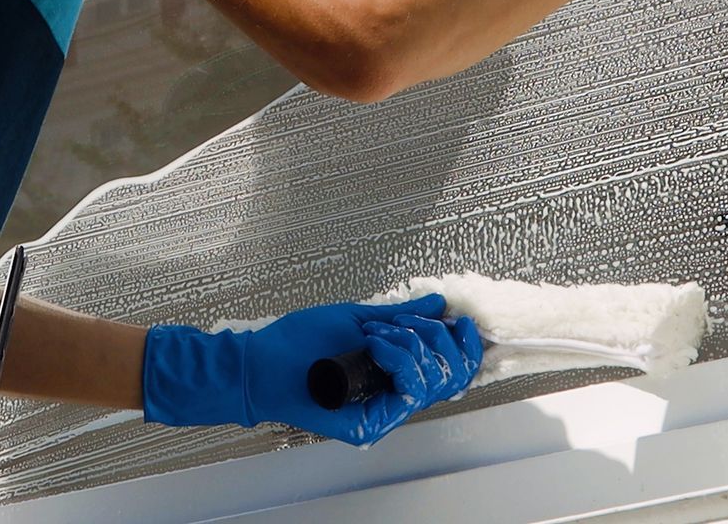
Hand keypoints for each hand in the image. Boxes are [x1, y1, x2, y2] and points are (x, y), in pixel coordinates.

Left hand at [141, 294, 481, 446]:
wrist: (261, 361)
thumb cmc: (298, 342)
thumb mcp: (357, 318)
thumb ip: (400, 316)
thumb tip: (437, 304)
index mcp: (397, 373)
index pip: (451, 368)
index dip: (465, 345)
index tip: (461, 319)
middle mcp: (395, 395)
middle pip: (452, 377)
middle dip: (439, 339)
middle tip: (405, 323)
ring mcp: (384, 410)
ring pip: (434, 383)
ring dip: (413, 346)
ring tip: (378, 334)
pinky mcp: (371, 423)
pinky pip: (408, 393)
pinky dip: (399, 361)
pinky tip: (376, 346)